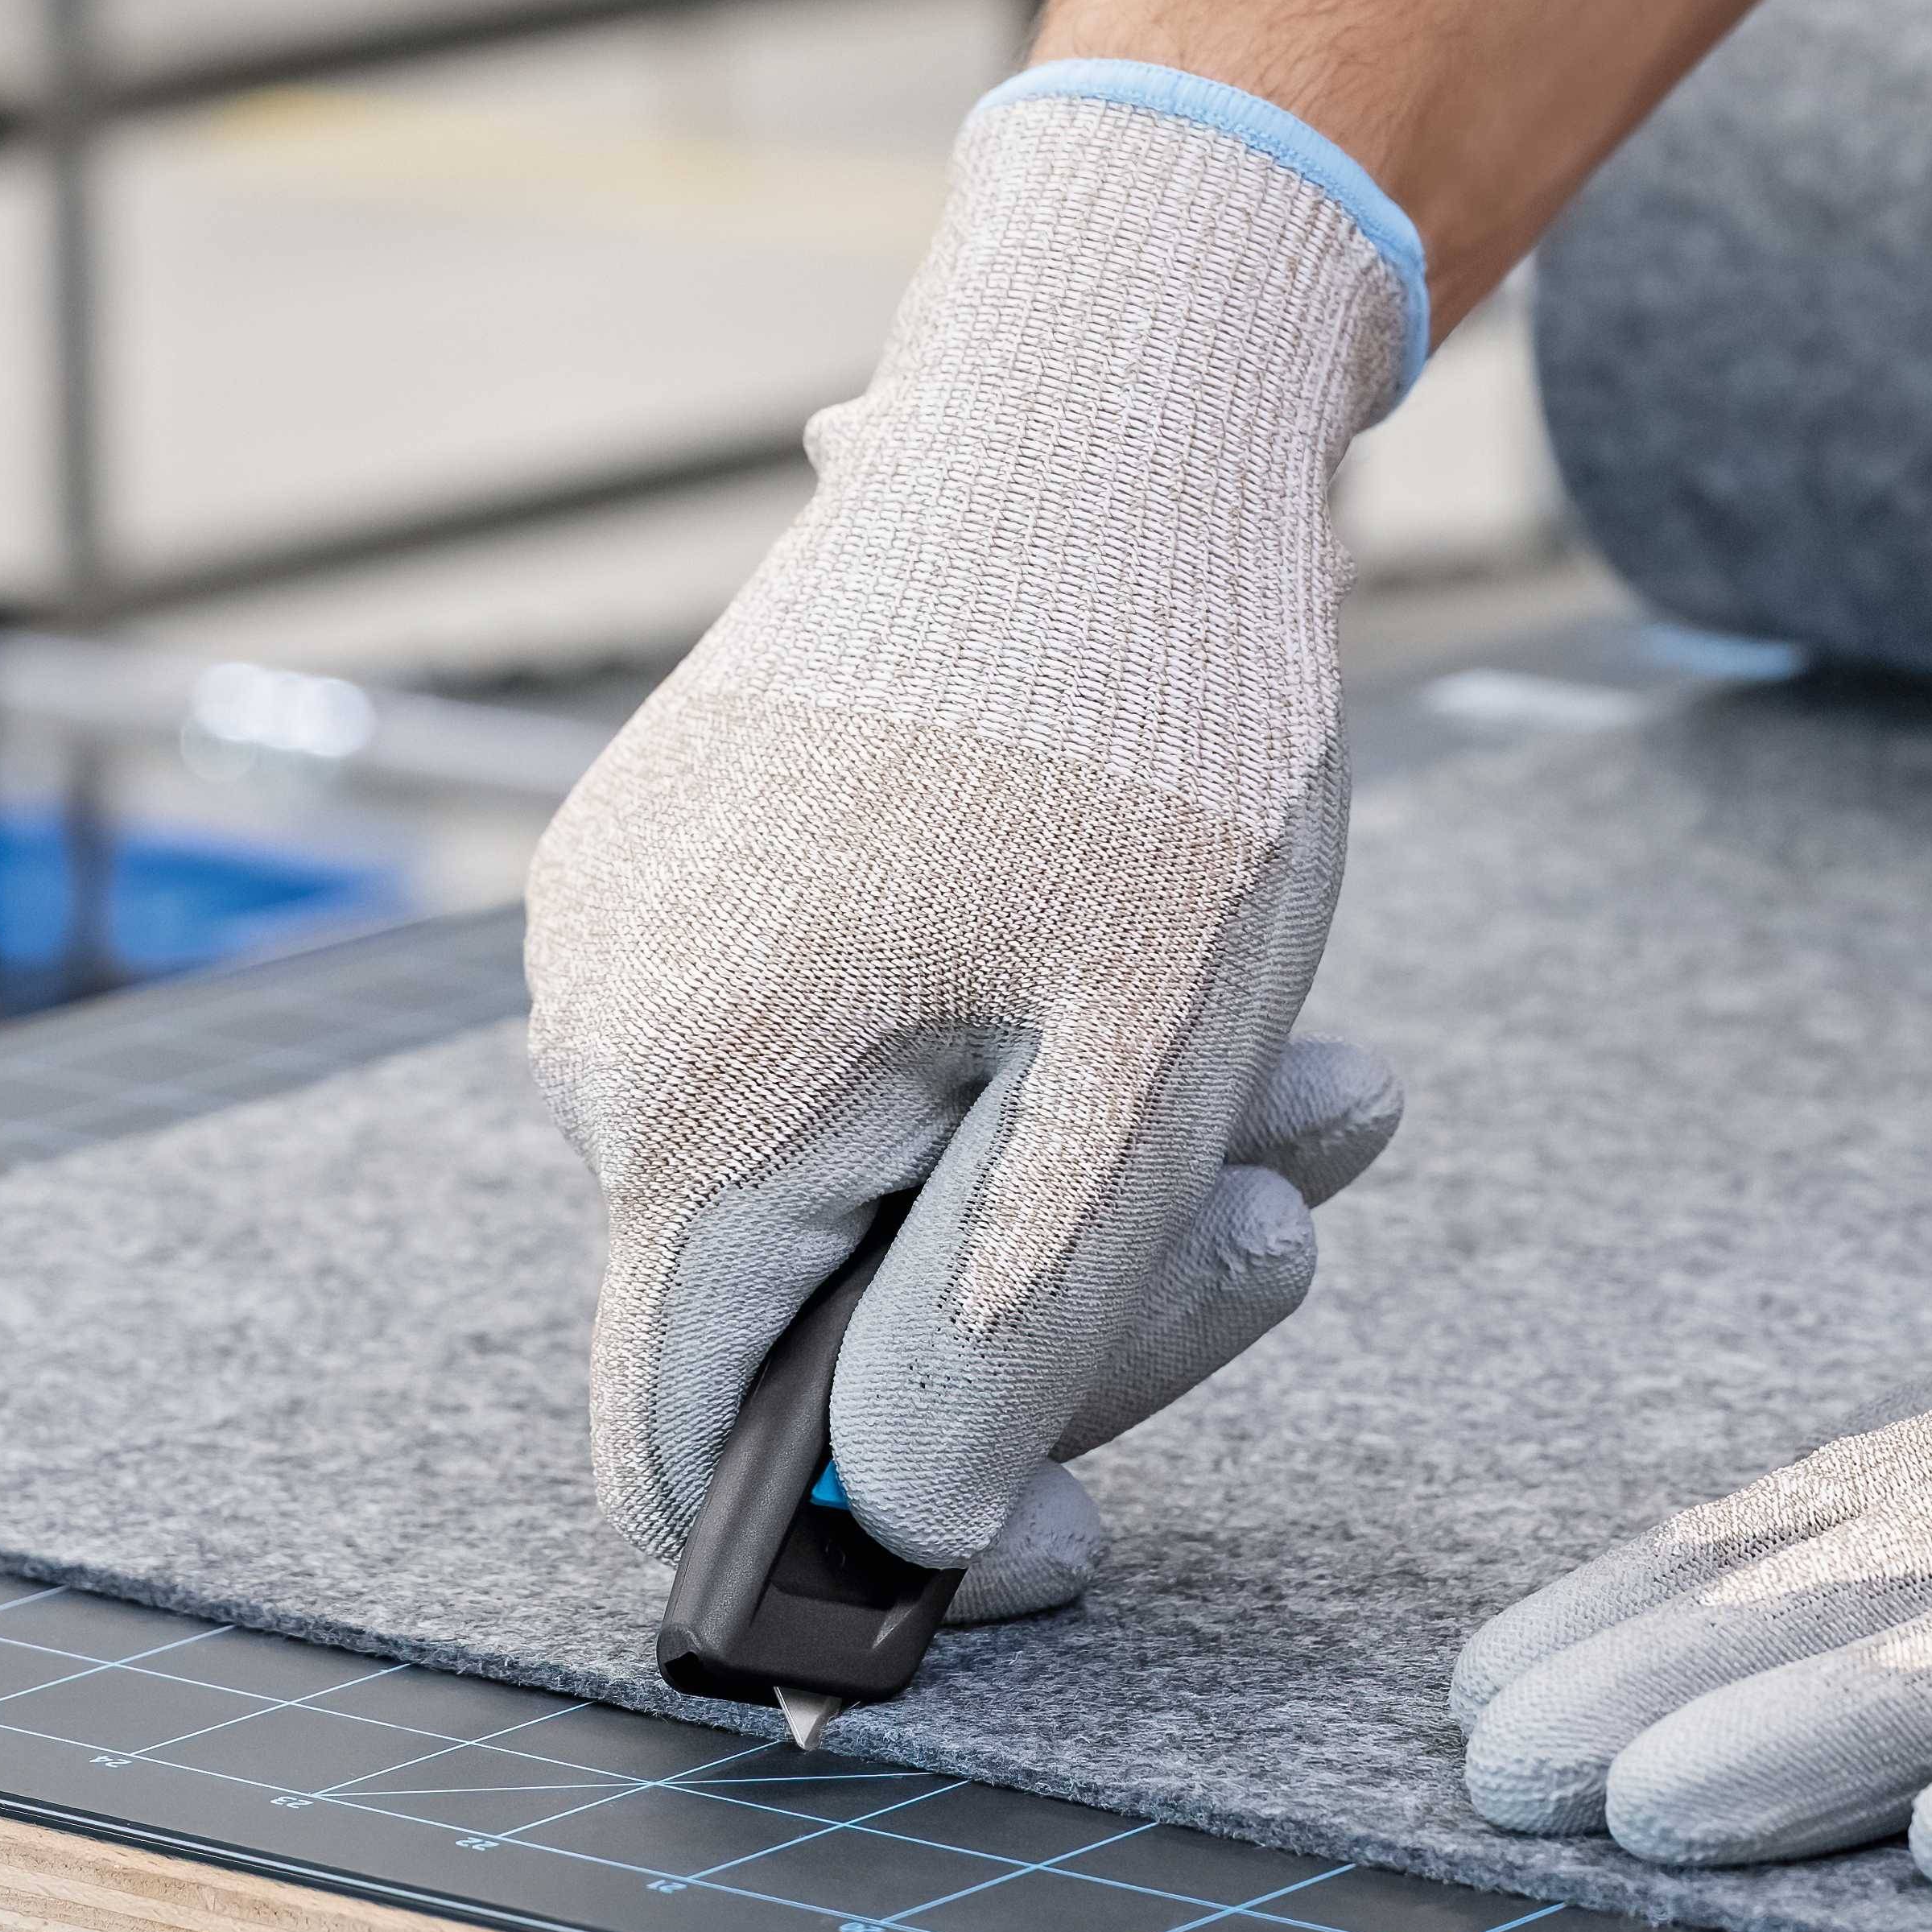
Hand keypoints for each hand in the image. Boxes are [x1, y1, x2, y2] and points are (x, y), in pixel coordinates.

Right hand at [530, 72, 1418, 1578]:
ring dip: (1102, 1182)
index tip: (1079, 1546)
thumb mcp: (1139, 1071)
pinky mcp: (714, 863)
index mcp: (680, 1101)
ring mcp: (648, 935)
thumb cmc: (1150, 705)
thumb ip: (1012, 1328)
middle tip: (1296, 1226)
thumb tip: (917, 1530)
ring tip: (1325, 1087)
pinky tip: (1208, 992)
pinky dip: (1038, 1066)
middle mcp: (606, 1027)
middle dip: (1081, 1318)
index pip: (686, 1456)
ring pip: (874, 1182)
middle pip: (813, 1325)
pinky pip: (865, 1055)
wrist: (1116, 378)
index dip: (872, 1553)